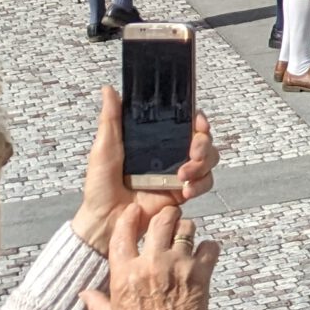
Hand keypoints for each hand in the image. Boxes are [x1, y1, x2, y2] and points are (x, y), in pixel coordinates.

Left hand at [72, 89, 217, 255]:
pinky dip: (200, 184)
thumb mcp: (104, 148)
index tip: (198, 121)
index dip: (198, 119)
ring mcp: (178, 174)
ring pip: (209, 159)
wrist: (105, 220)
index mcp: (156, 141)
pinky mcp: (182, 192)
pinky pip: (204, 183)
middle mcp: (171, 154)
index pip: (186, 122)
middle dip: (203, 143)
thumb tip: (109, 89)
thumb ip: (111, 119)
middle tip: (193, 151)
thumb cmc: (100, 185)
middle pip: (203, 139)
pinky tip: (185, 190)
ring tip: (184, 175)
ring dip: (203, 164)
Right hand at [81, 205, 217, 309]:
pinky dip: (209, 249)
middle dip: (165, 217)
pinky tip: (204, 257)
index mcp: (124, 275)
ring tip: (185, 240)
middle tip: (169, 220)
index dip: (129, 218)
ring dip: (187, 232)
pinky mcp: (201, 273)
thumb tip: (83, 293)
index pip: (123, 233)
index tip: (134, 211)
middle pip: (160, 221)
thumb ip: (98, 304)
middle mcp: (150, 265)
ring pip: (187, 228)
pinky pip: (210, 246)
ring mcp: (178, 266)